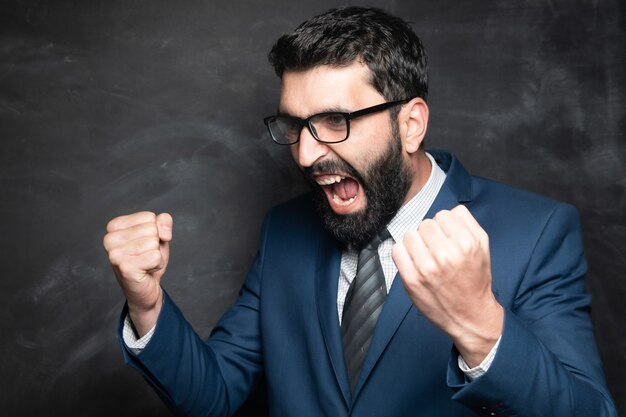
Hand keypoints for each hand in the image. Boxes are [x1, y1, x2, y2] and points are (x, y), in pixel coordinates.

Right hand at [103, 211, 172, 335]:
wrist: (146, 288)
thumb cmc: (149, 259)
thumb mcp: (158, 235)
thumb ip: (163, 222)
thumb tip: (164, 233)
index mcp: (115, 226)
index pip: (149, 217)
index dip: (155, 231)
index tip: (144, 244)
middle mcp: (110, 239)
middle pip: (152, 229)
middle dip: (156, 244)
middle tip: (145, 256)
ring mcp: (115, 254)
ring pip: (154, 243)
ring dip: (156, 255)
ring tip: (145, 263)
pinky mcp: (125, 268)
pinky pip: (155, 257)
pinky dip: (157, 264)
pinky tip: (146, 270)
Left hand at [392, 205, 502, 366]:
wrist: (470, 315)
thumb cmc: (476, 280)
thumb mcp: (483, 247)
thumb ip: (468, 223)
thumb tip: (451, 210)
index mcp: (466, 244)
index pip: (443, 215)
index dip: (444, 225)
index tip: (447, 238)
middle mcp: (445, 255)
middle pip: (425, 224)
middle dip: (430, 234)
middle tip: (436, 249)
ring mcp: (426, 268)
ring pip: (410, 235)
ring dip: (416, 243)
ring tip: (425, 255)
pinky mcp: (411, 280)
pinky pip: (397, 250)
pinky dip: (403, 253)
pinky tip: (414, 261)